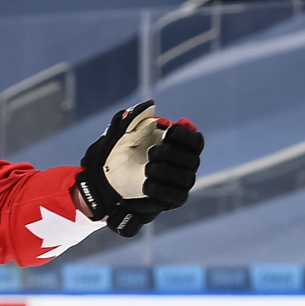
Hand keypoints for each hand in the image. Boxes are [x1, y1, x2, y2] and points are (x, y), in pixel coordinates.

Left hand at [75, 101, 204, 237]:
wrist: (108, 178)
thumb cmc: (120, 151)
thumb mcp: (124, 131)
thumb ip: (136, 116)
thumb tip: (151, 106)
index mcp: (178, 144)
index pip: (196, 141)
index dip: (185, 137)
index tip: (168, 133)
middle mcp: (185, 164)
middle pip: (192, 160)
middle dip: (169, 154)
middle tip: (150, 153)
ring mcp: (181, 182)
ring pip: (185, 178)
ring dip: (163, 171)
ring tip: (146, 169)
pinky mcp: (174, 199)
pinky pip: (176, 196)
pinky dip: (159, 188)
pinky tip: (146, 184)